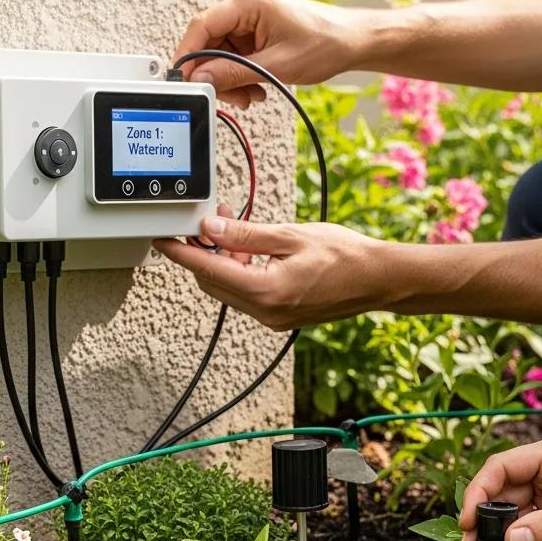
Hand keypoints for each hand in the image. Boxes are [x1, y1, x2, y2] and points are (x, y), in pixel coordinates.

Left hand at [154, 214, 397, 330]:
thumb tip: (210, 229)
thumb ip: (245, 235)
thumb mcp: (290, 235)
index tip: (163, 241)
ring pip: (228, 289)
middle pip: (213, 283)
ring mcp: (271, 318)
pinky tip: (250, 251)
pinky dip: (240, 273)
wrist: (377, 280)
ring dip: (223, 262)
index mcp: (266, 292)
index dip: (182, 254)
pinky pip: (246, 295)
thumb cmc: (344, 255)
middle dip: (204, 253)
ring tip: (234, 231)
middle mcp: (264, 312)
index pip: (208, 271)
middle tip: (209, 222)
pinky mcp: (279, 317)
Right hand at [174, 0, 365, 107]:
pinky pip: (234, 59)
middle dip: (215, 76)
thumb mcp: (276, 65)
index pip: (202, 26)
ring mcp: (249, 21)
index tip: (184, 81)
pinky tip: (256, 89)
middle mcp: (245, 7)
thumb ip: (235, 73)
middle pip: (208, 45)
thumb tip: (203, 80)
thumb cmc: (324, 42)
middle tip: (230, 97)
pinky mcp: (254, 35)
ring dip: (230, 81)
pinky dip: (240, 78)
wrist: (350, 42)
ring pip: (220, 56)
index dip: (188, 55)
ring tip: (251, 95)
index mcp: (248, 3)